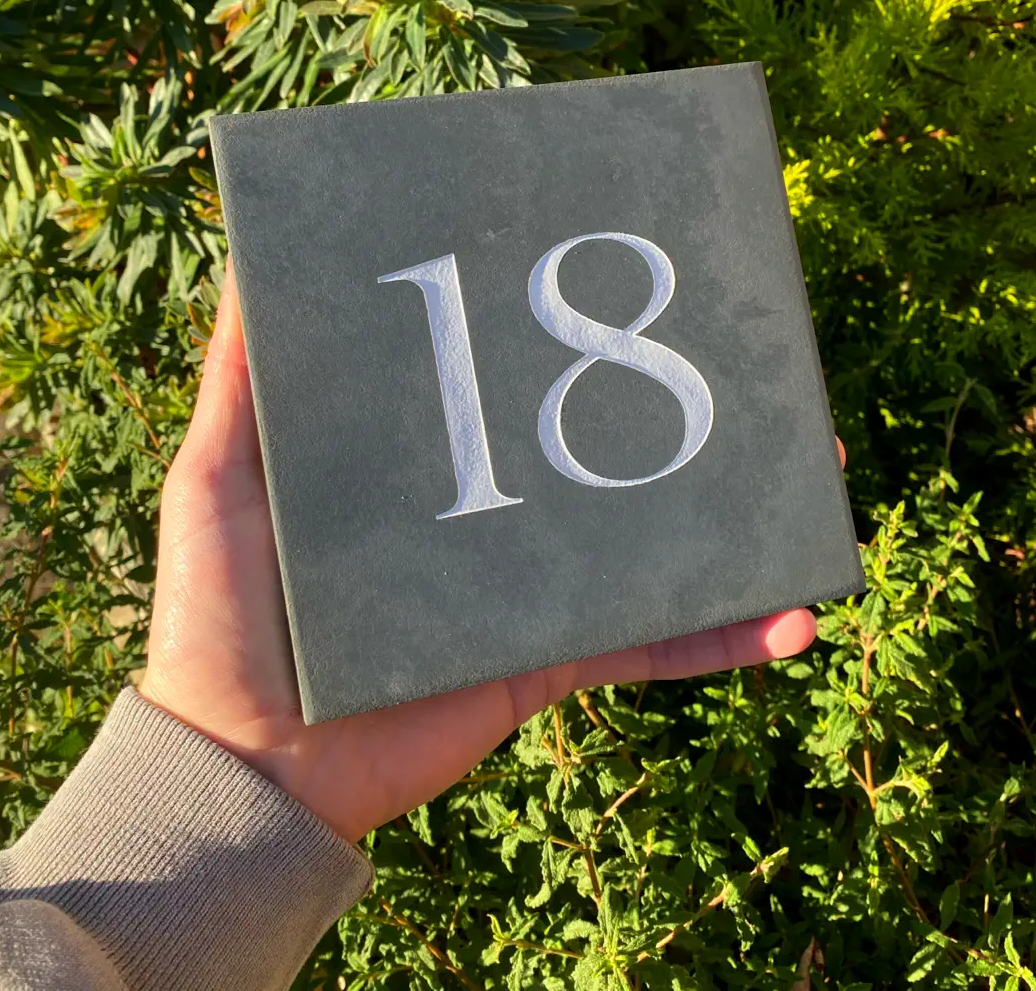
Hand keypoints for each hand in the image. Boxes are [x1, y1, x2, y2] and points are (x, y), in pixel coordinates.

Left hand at [140, 264, 826, 841]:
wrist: (245, 769)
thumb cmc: (218, 617)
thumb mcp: (218, 479)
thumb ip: (242, 382)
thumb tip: (256, 266)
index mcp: (423, 464)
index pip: (509, 383)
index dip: (566, 336)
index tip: (621, 280)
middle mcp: (485, 513)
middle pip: (596, 449)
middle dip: (679, 408)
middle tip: (751, 360)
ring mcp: (523, 586)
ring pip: (648, 539)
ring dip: (735, 512)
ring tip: (817, 467)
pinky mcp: (545, 657)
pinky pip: (646, 642)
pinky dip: (719, 635)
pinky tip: (792, 619)